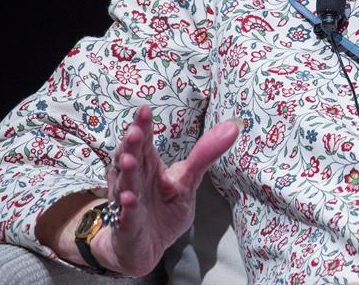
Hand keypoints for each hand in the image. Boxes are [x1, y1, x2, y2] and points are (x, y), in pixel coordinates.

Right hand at [91, 105, 239, 275]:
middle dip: (131, 145)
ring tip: (128, 161)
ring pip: (125, 184)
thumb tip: (233, 127)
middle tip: (135, 132)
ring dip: (126, 172)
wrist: (146, 248)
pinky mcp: (127, 227)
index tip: (145, 110)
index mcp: (148, 165)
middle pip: (131, 157)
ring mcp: (127, 202)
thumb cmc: (164, 209)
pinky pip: (126, 216)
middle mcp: (134, 179)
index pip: (145, 141)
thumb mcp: (187, 180)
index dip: (143, 126)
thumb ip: (204, 154)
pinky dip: (127, 207)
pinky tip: (129, 198)